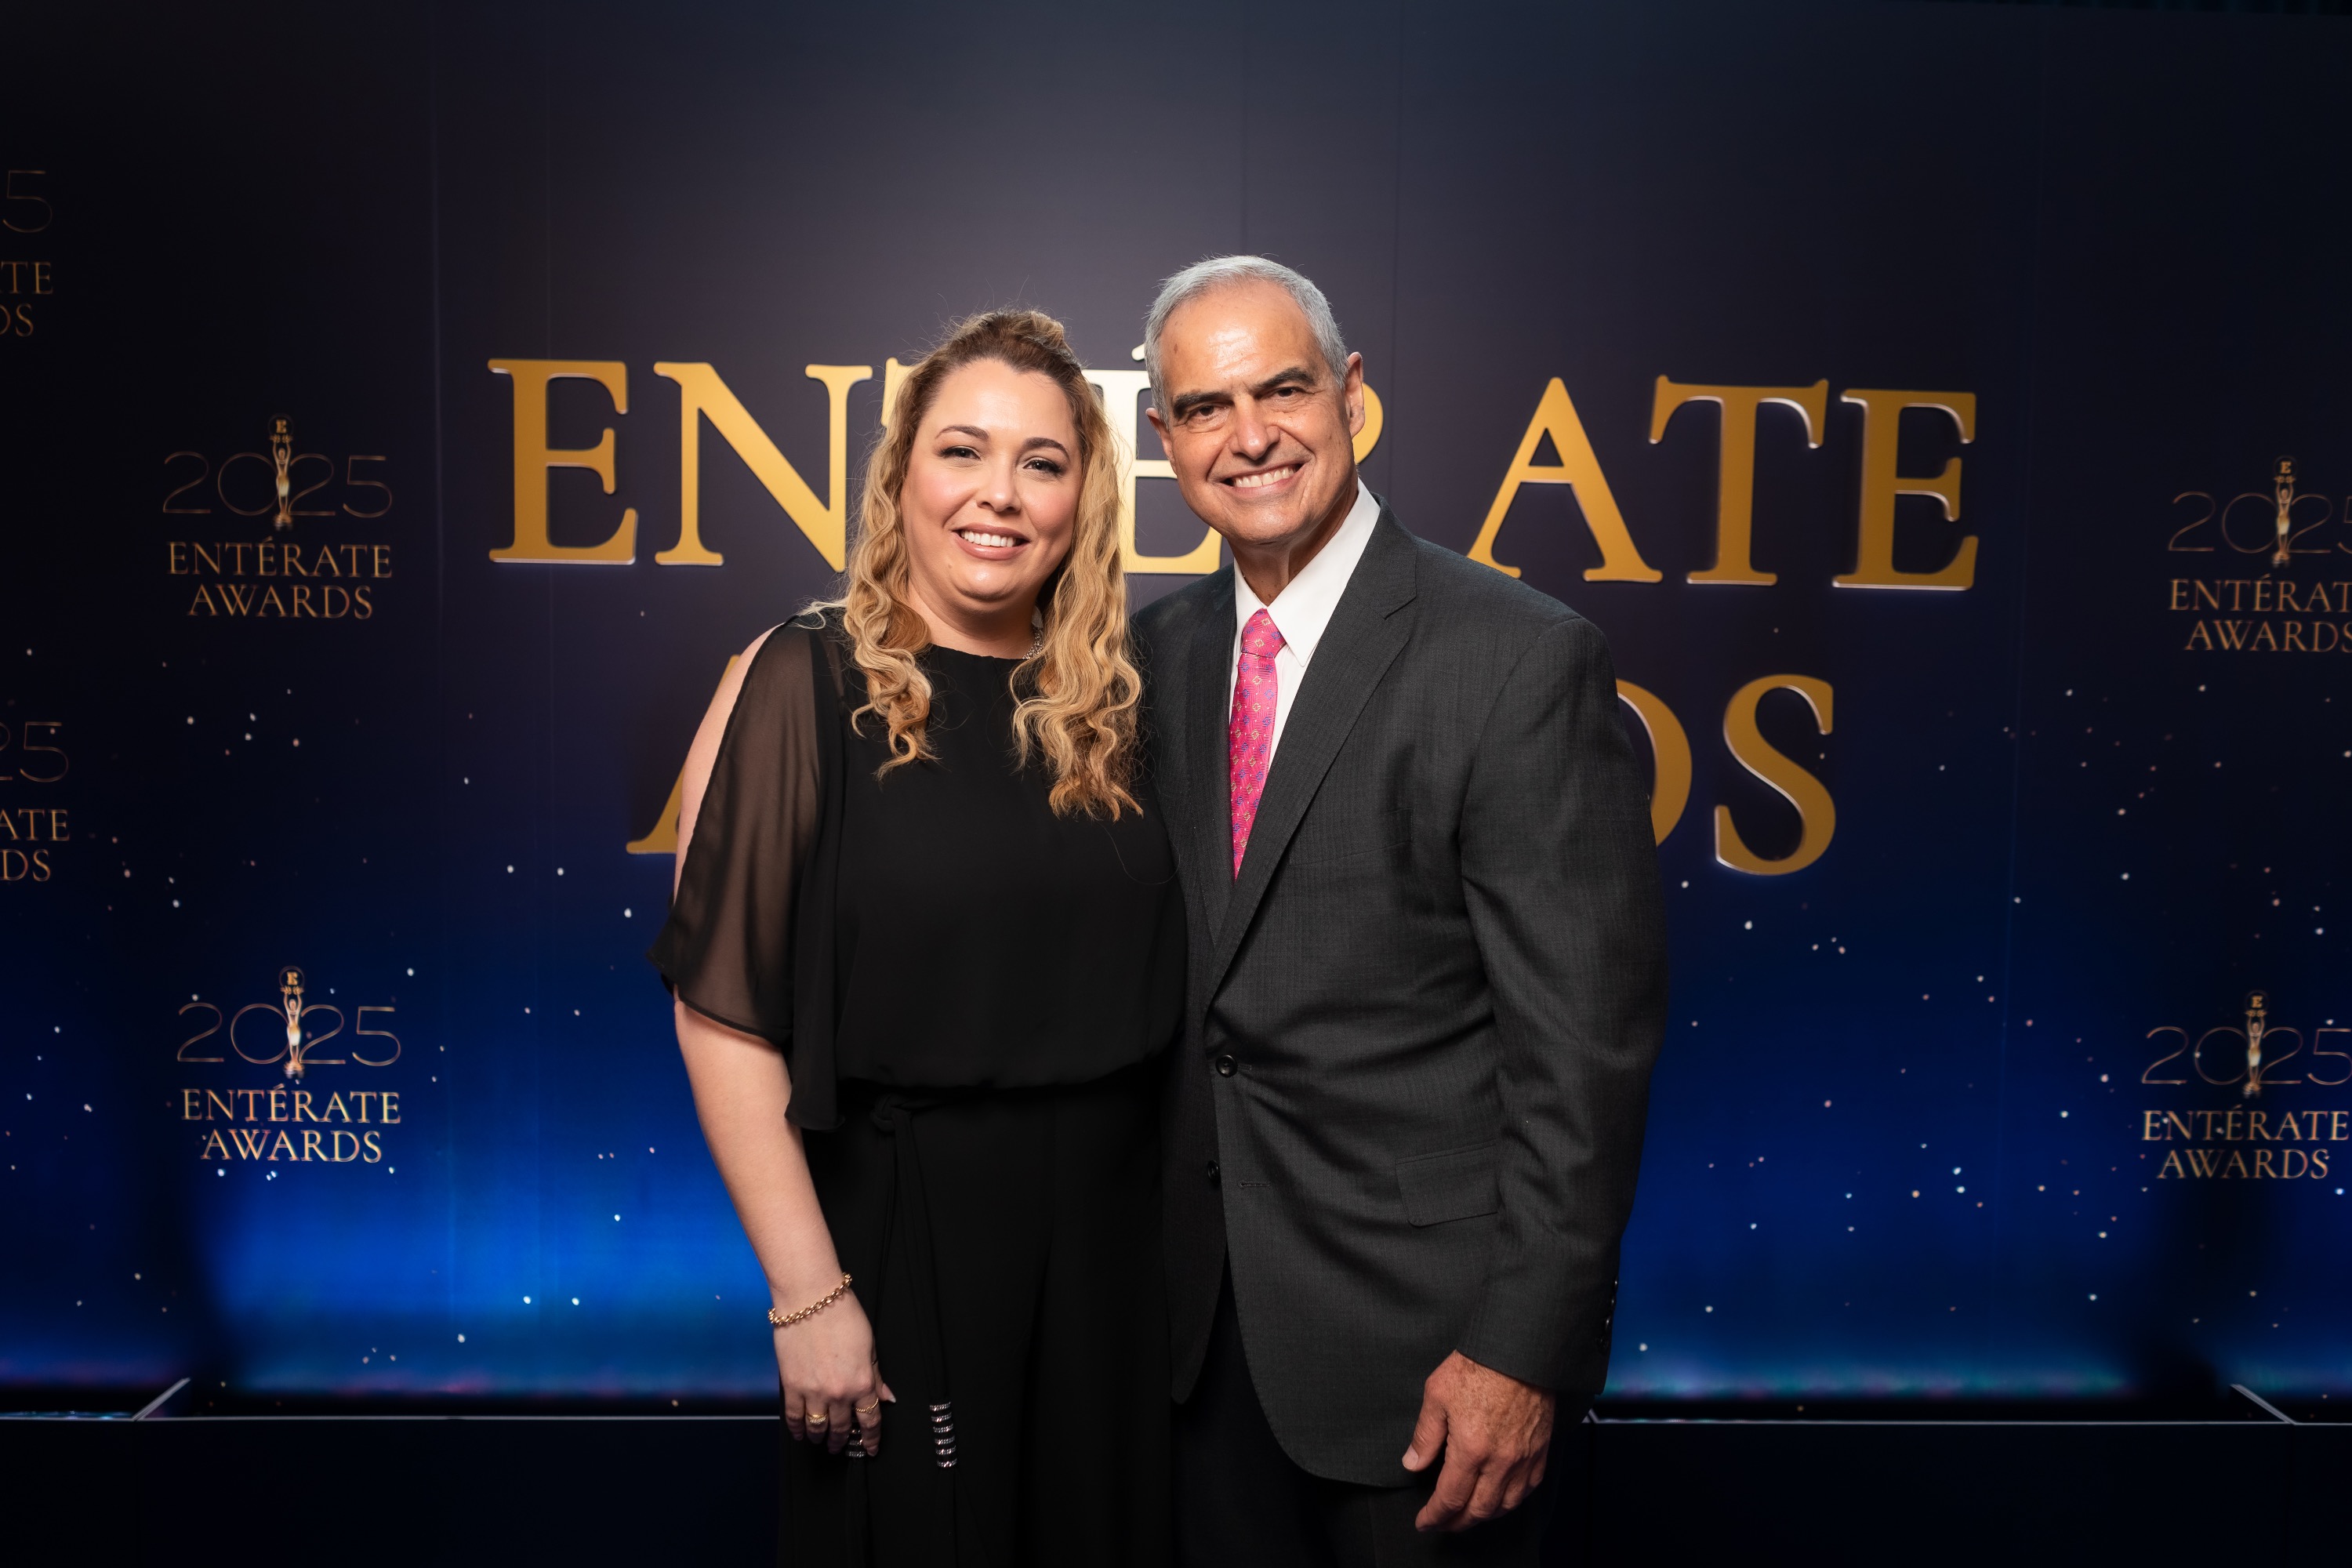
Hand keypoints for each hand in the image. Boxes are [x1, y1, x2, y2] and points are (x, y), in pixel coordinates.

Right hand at [776, 1288, 893, 1454]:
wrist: (811, 1299)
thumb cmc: (843, 1314)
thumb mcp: (870, 1345)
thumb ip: (876, 1375)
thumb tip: (886, 1397)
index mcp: (862, 1382)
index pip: (870, 1420)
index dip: (872, 1438)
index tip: (871, 1447)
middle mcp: (839, 1393)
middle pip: (842, 1427)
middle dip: (842, 1440)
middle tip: (840, 1445)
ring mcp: (813, 1392)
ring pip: (818, 1426)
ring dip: (820, 1437)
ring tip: (821, 1440)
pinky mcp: (790, 1386)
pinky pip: (794, 1416)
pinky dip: (798, 1429)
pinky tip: (800, 1433)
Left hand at [1401, 1351, 1555, 1531]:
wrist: (1519, 1348)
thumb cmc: (1478, 1365)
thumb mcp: (1437, 1394)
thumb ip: (1425, 1435)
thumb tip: (1413, 1463)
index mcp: (1471, 1450)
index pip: (1450, 1499)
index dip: (1435, 1516)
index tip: (1424, 1522)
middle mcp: (1500, 1461)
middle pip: (1478, 1510)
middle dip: (1457, 1523)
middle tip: (1442, 1523)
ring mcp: (1524, 1458)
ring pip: (1505, 1505)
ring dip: (1484, 1516)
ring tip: (1468, 1514)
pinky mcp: (1540, 1450)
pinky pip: (1528, 1489)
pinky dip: (1511, 1501)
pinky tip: (1501, 1497)